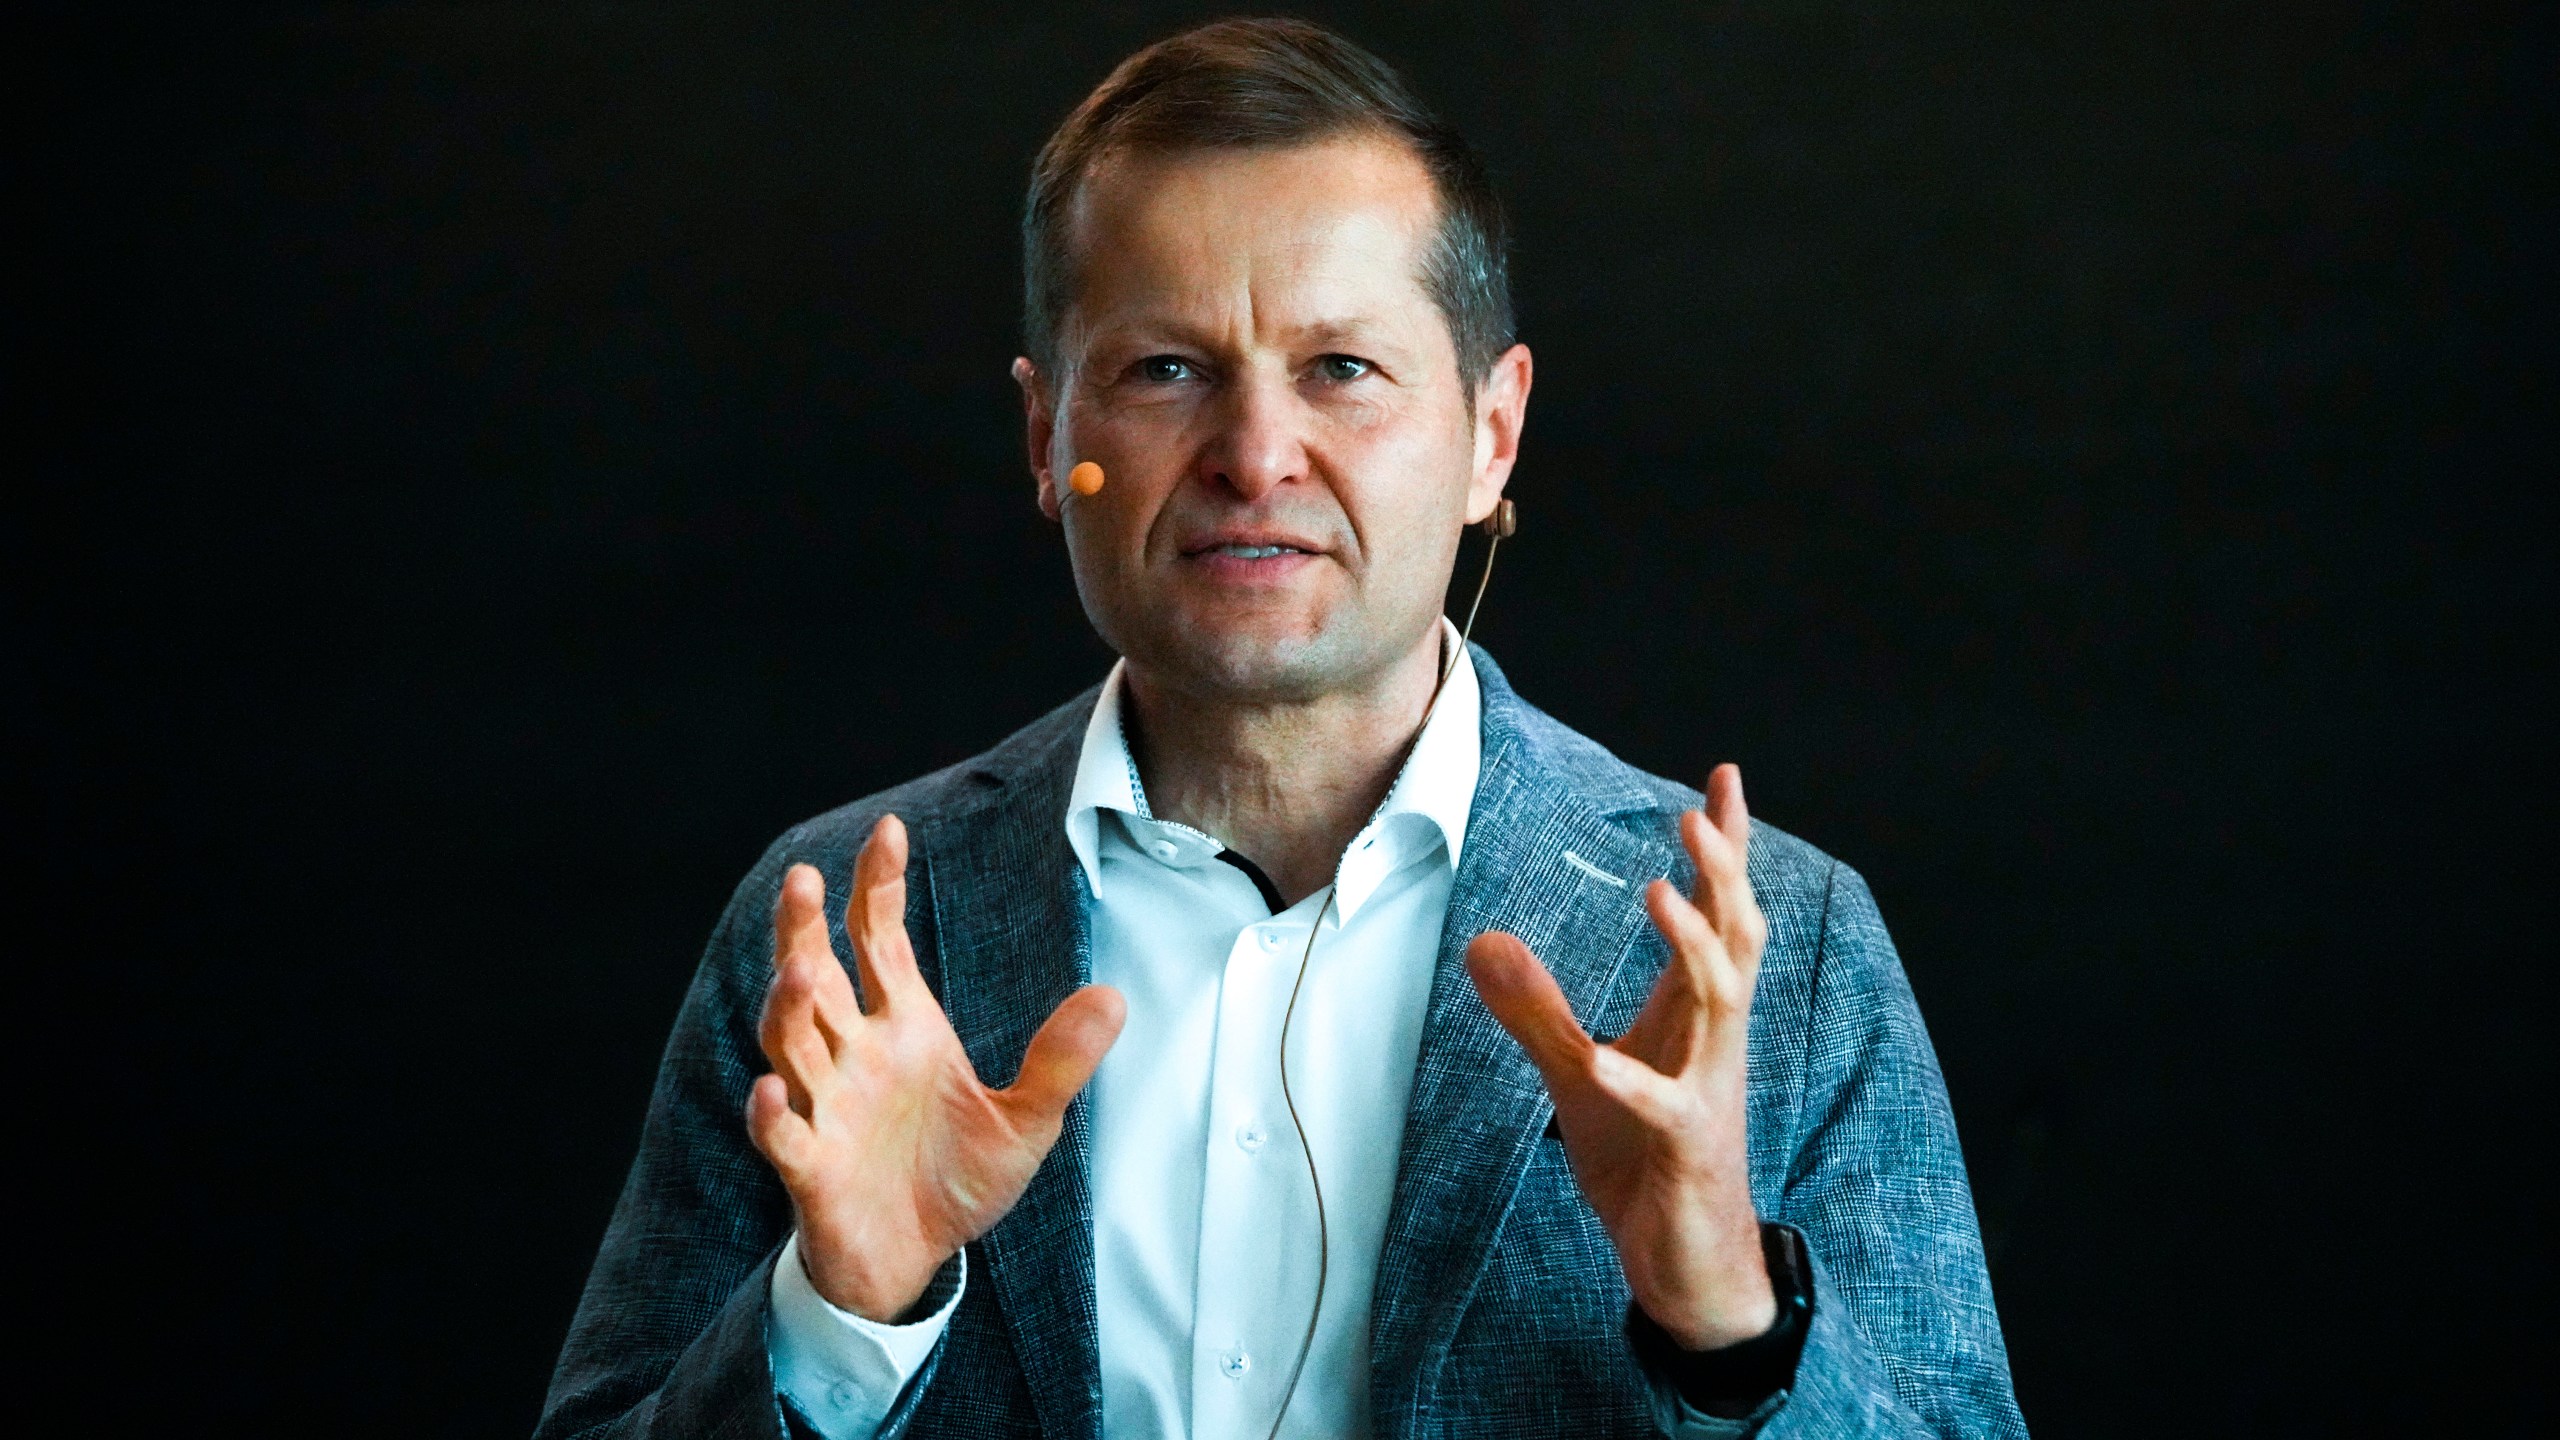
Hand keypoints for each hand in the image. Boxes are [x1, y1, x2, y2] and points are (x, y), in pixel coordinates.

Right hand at [746, 814, 1126, 1320]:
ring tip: (798, 969)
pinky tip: (773, 1090)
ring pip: (790, 1042)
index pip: (877, 938)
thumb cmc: (958, 1178)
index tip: (890, 830)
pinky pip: (782, 1133)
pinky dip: (773, 1112)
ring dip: (788, 1007)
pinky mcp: (809, 1164)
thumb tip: (1112, 996)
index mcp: (903, 1027)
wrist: (917, 1260)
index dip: (877, 886)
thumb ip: (1060, 1061)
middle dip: (804, 928)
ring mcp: (825, 1105)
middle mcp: (853, 1054)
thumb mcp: (1027, 1121)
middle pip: (815, 975)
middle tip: (803, 878)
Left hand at [1465, 764, 1773, 1349]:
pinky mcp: (1687, 1148)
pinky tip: (1599, 1059)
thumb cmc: (1645, 1162)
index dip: (1726, 848)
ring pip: (1722, 1001)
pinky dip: (1632, 1079)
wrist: (1689, 1263)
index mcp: (1696, 1015)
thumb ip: (1535, 1010)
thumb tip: (1483, 941)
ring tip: (1662, 888)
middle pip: (1738, 937)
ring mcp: (1708, 1092)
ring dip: (1695, 943)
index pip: (1722, 915)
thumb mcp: (1577, 1074)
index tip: (1723, 778)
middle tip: (1699, 808)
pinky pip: (1665, 1106)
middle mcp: (1715, 1041)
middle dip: (1725, 870)